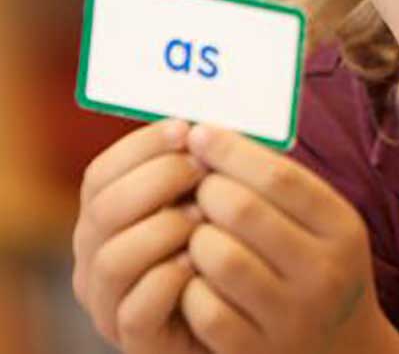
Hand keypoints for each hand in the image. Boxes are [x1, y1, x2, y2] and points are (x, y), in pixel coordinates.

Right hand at [72, 118, 210, 352]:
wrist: (246, 315)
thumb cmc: (228, 244)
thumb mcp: (210, 197)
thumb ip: (200, 166)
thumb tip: (207, 124)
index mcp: (106, 217)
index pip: (101, 173)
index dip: (140, 146)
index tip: (186, 129)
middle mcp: (95, 259)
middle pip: (103, 210)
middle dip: (156, 181)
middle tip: (202, 171)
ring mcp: (110, 303)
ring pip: (114, 259)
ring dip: (163, 229)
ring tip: (206, 217)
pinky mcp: (136, 339)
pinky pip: (136, 310)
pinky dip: (168, 281)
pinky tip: (201, 262)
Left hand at [181, 124, 398, 353]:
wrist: (342, 353)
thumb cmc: (319, 270)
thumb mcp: (324, 225)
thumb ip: (282, 185)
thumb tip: (214, 135)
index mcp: (343, 229)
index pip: (280, 176)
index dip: (231, 151)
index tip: (200, 134)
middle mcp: (324, 272)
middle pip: (244, 211)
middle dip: (207, 191)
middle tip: (198, 187)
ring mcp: (291, 317)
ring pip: (220, 258)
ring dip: (196, 238)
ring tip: (198, 233)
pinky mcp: (256, 352)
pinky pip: (204, 309)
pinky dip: (189, 288)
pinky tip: (196, 279)